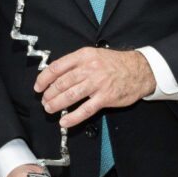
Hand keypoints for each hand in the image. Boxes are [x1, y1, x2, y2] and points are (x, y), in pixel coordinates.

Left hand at [34, 47, 155, 127]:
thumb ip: (75, 63)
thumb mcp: (93, 55)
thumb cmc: (115, 63)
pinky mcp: (106, 97)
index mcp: (83, 56)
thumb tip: (55, 75)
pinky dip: (72, 117)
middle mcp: (89, 69)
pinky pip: (85, 110)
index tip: (38, 87)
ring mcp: (97, 83)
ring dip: (56, 104)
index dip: (43, 78)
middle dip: (49, 94)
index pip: (57, 67)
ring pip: (70, 96)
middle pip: (61, 83)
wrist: (140, 70)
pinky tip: (64, 122)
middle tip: (44, 101)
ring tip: (49, 109)